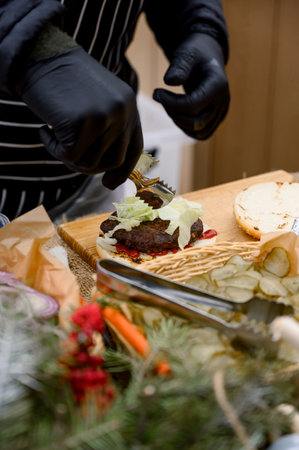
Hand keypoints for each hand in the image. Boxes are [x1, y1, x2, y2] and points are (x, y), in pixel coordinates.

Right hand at [16, 46, 142, 188]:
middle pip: (112, 161)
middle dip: (90, 166)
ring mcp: (103, 118)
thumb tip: (110, 168)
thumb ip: (110, 127)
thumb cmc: (65, 80)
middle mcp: (122, 112)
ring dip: (70, 156)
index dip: (123, 171)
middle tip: (69, 156)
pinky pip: (68, 157)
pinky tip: (44, 129)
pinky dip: (52, 148)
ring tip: (55, 133)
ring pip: (90, 163)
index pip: (134, 149)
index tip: (108, 184)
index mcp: (130, 106)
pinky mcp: (81, 124)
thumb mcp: (99, 100)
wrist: (40, 55)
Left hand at [153, 33, 229, 139]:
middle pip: (196, 122)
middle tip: (160, 97)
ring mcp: (221, 113)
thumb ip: (180, 66)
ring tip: (168, 104)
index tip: (157, 92)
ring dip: (179, 121)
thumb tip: (169, 82)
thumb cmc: (195, 52)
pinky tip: (176, 112)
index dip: (171, 103)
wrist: (206, 56)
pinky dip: (186, 128)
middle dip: (174, 113)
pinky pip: (201, 133)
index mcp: (219, 85)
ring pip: (198, 131)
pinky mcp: (216, 119)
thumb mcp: (187, 53)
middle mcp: (223, 102)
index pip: (193, 106)